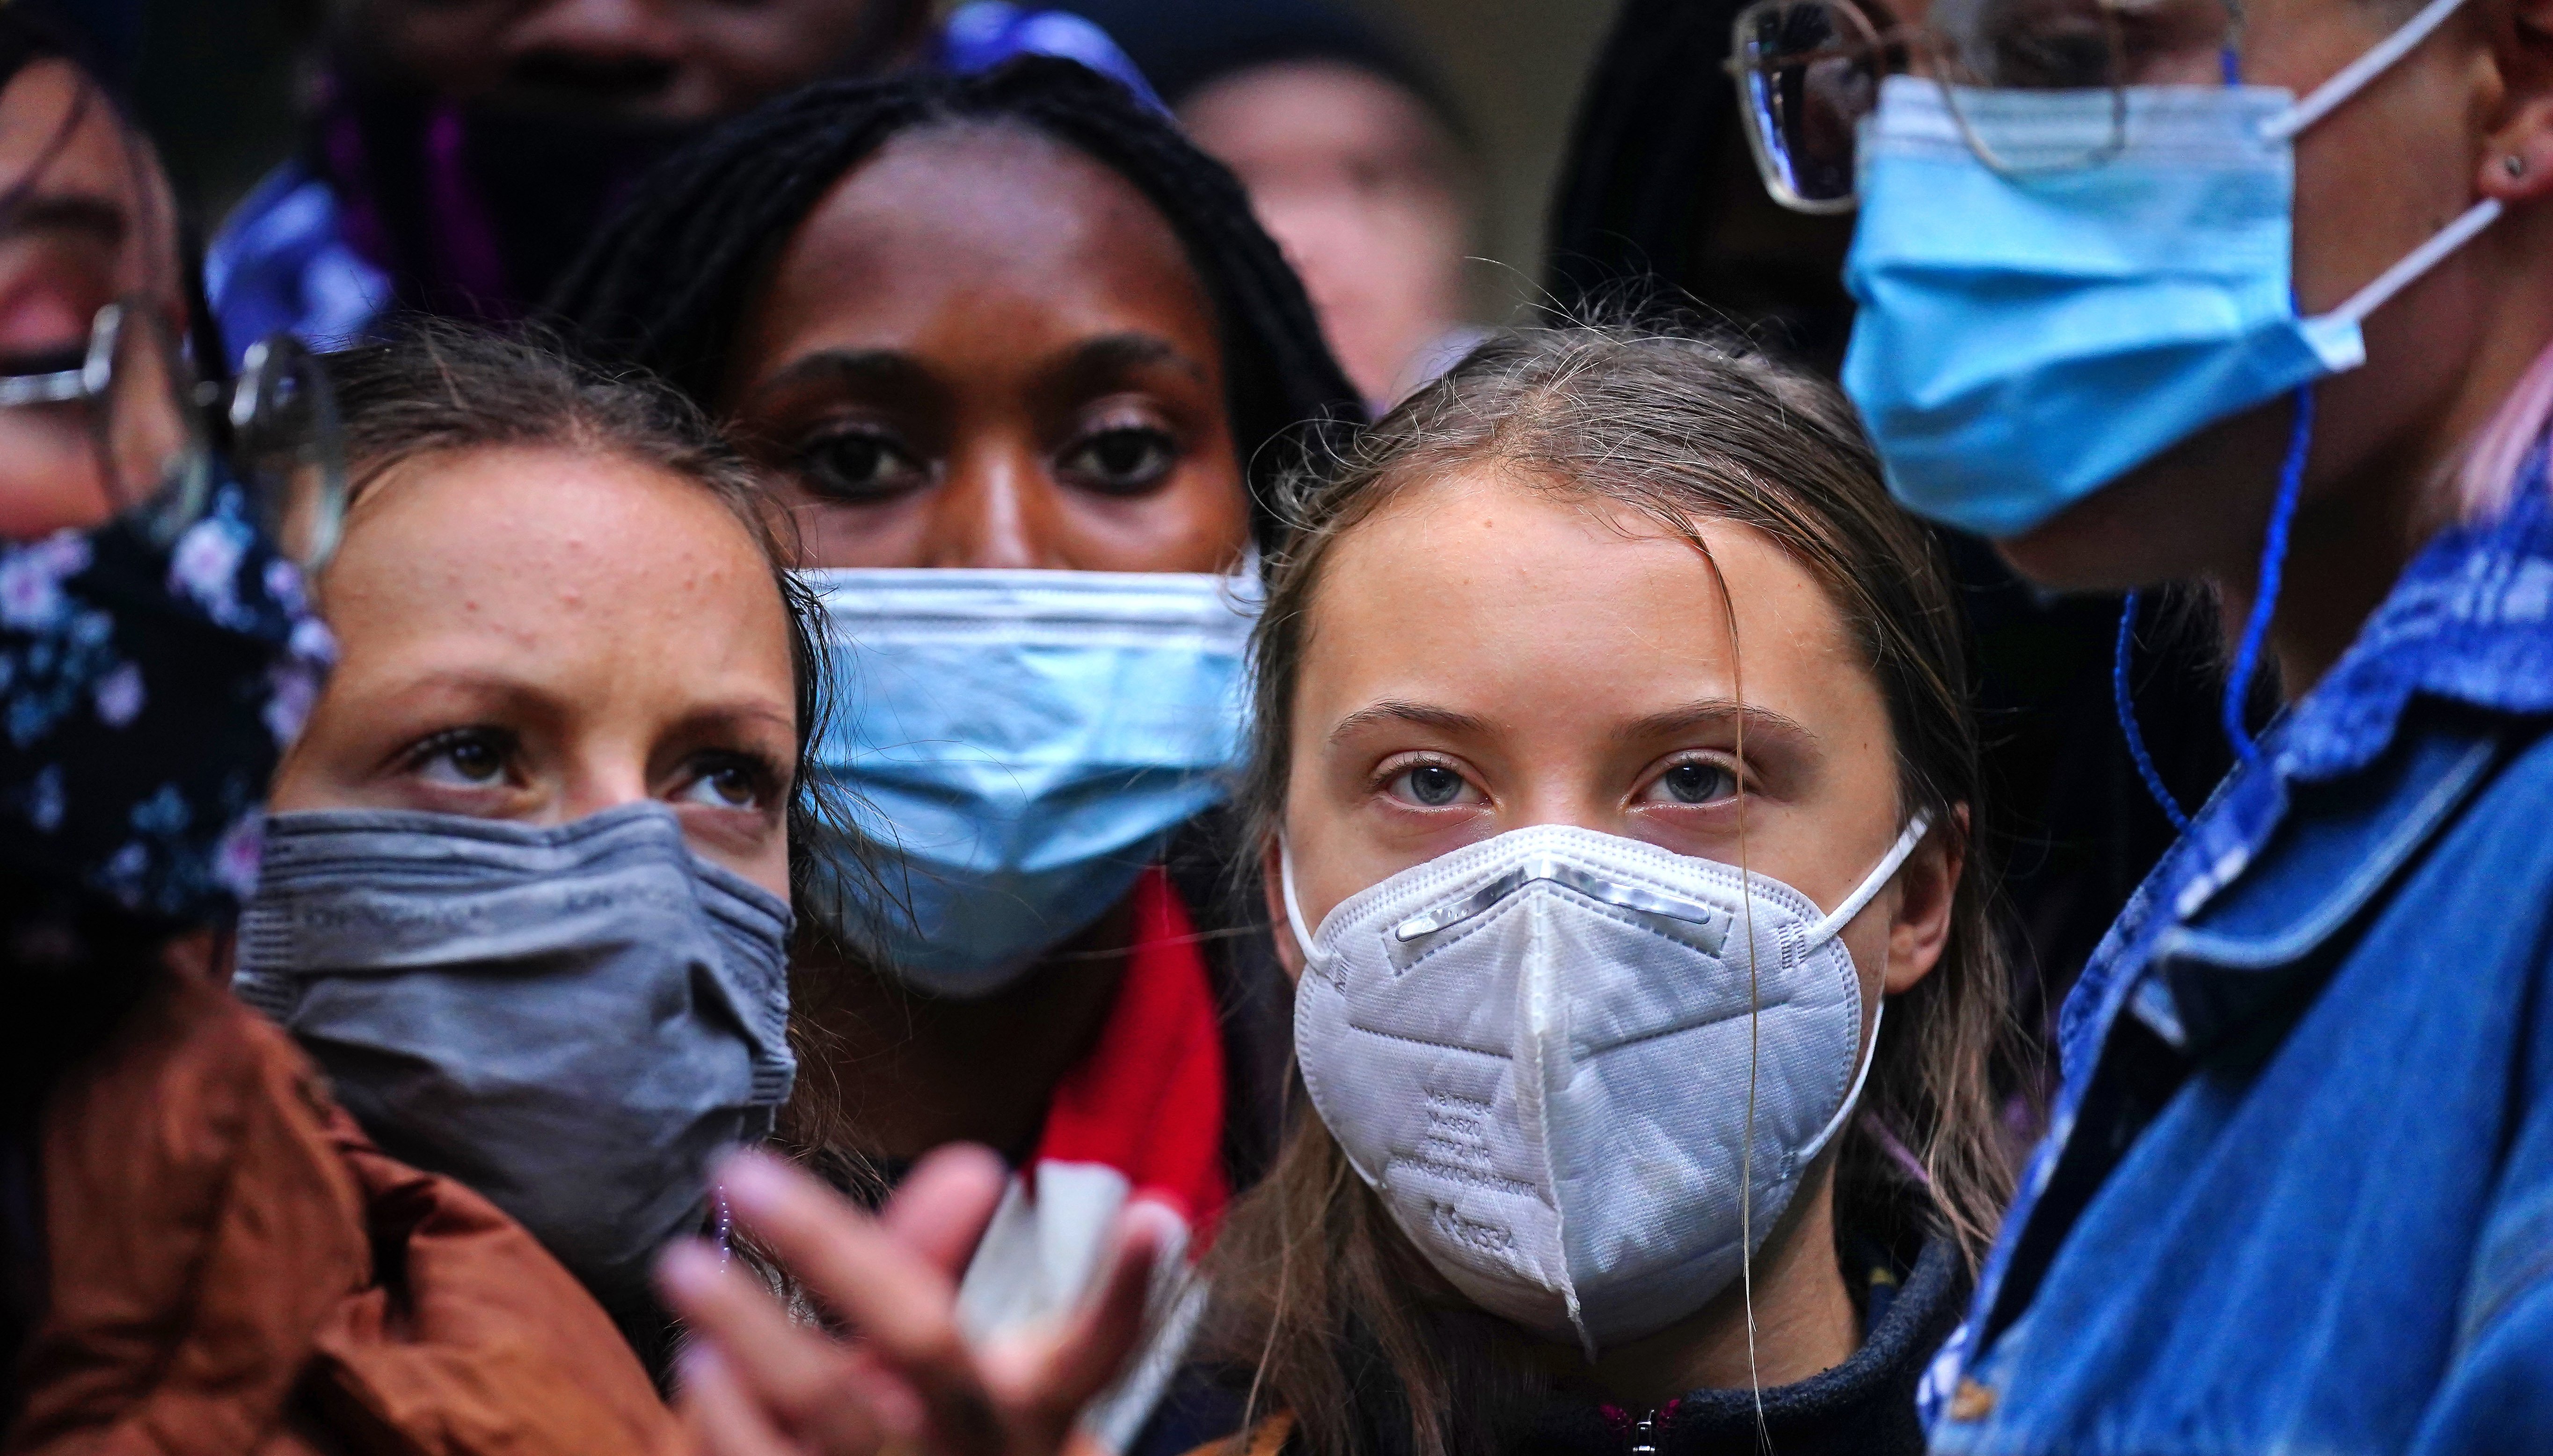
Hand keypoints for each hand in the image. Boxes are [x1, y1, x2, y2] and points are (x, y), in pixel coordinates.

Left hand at [659, 1145, 1178, 1455]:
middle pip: (923, 1337)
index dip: (1129, 1288)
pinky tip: (699, 1364)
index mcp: (1030, 1407)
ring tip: (684, 1263)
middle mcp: (979, 1447)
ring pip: (831, 1406)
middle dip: (831, 1248)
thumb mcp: (940, 1364)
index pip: (1099, 1346)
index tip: (1153, 1213)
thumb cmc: (920, 1443)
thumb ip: (931, 1264)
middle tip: (737, 1168)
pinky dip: (728, 1417)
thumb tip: (977, 1166)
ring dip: (751, 1328)